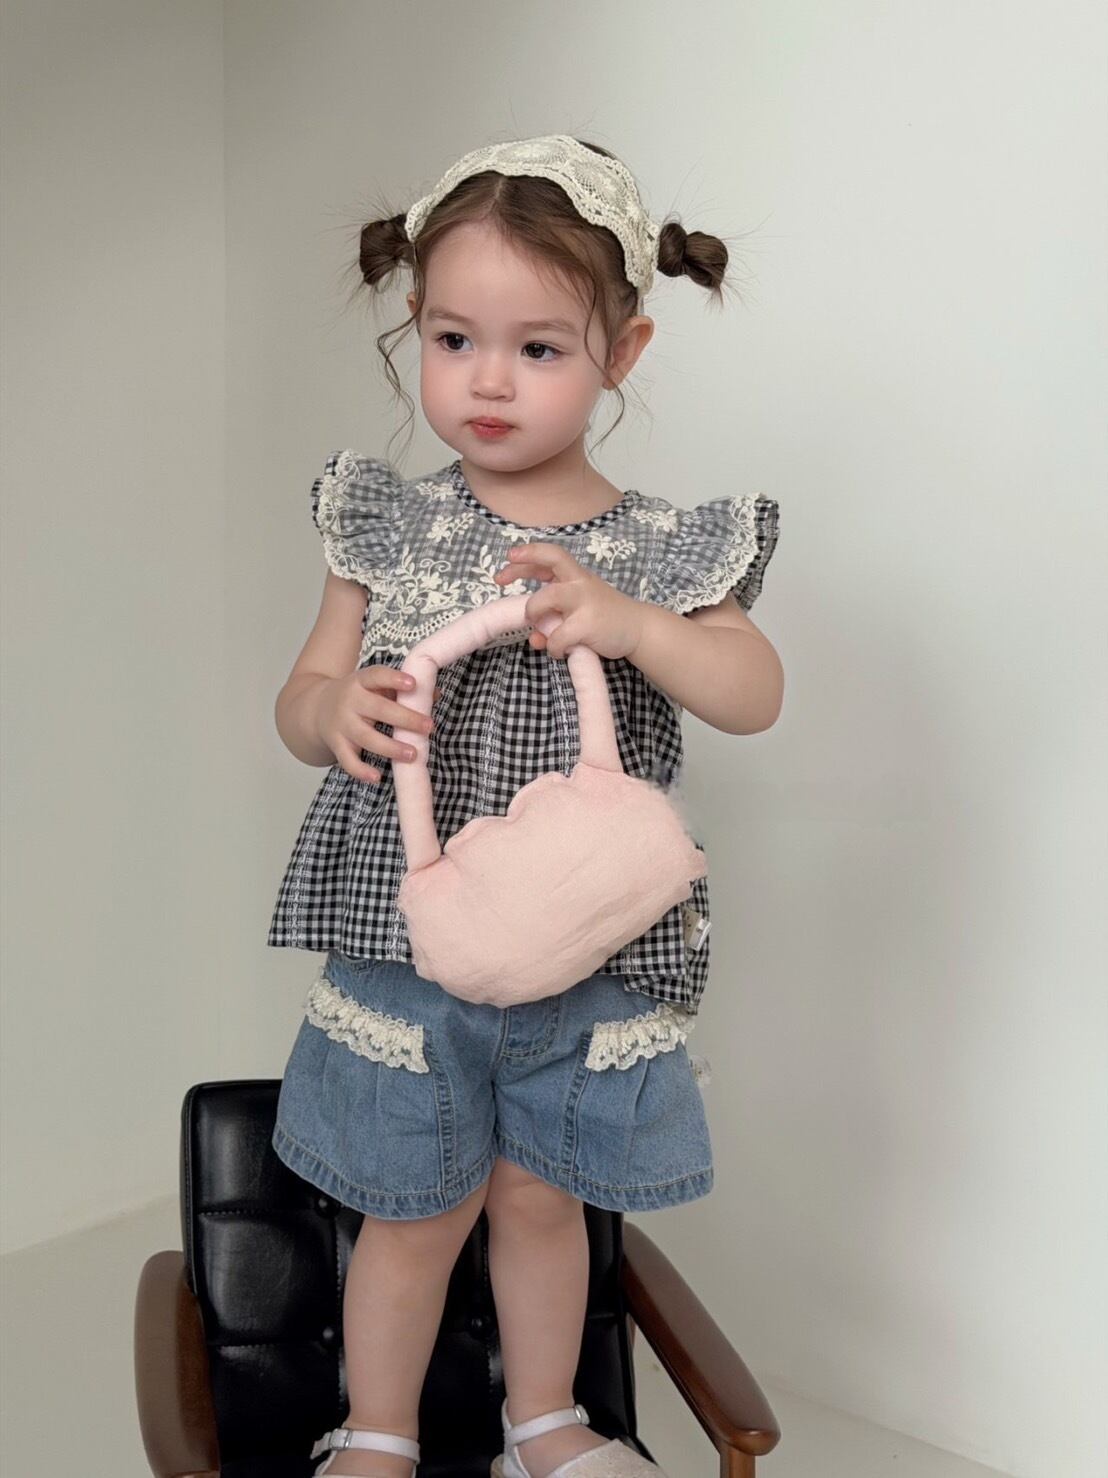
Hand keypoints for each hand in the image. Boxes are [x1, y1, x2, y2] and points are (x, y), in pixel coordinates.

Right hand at [312, 666, 441, 784]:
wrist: (317, 708)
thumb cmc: (359, 696)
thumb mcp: (376, 686)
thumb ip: (402, 690)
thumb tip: (435, 694)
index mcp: (361, 682)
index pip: (377, 676)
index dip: (394, 679)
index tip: (413, 684)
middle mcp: (350, 701)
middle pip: (377, 709)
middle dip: (405, 718)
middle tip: (428, 726)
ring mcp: (342, 724)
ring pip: (366, 737)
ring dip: (390, 747)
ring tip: (413, 754)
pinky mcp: (337, 745)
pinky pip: (348, 760)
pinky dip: (361, 770)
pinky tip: (378, 777)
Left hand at [493, 543, 645, 660]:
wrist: (638, 629)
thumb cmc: (605, 617)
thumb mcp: (578, 611)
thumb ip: (553, 618)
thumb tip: (533, 637)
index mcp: (577, 576)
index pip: (551, 555)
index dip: (528, 554)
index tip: (508, 556)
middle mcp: (580, 583)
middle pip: (549, 563)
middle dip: (522, 573)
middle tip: (504, 586)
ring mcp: (585, 601)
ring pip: (547, 597)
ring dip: (534, 613)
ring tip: (540, 631)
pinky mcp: (588, 624)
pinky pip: (557, 636)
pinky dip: (553, 647)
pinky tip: (559, 652)